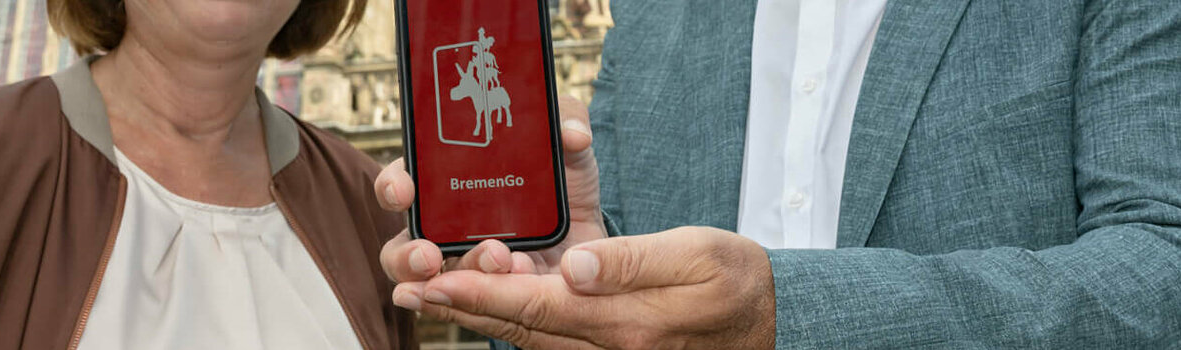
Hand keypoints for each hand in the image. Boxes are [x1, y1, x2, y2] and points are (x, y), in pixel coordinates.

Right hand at [376, 96, 607, 281]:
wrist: (598, 241)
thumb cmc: (565, 190)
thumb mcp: (568, 150)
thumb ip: (567, 123)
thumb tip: (571, 132)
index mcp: (447, 184)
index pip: (403, 182)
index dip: (394, 185)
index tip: (404, 190)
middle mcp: (445, 229)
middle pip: (401, 246)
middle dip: (407, 254)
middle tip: (430, 254)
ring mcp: (465, 267)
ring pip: (432, 285)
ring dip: (455, 278)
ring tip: (497, 260)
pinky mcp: (490, 298)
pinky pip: (473, 306)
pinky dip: (490, 297)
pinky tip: (521, 273)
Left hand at [392, 227, 775, 348]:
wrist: (773, 322)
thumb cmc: (738, 283)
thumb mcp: (697, 255)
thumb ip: (632, 262)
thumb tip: (574, 265)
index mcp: (626, 323)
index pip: (538, 305)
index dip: (482, 291)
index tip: (436, 278)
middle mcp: (609, 349)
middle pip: (519, 328)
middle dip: (459, 307)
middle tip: (407, 288)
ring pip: (527, 337)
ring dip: (476, 316)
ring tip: (428, 294)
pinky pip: (547, 341)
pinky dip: (510, 323)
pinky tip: (484, 307)